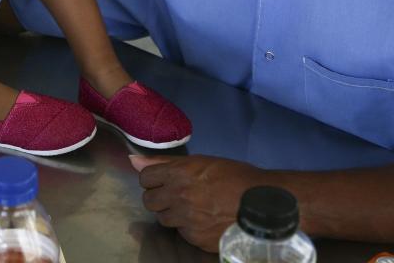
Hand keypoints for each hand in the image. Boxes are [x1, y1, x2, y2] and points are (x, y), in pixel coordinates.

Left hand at [130, 154, 260, 251]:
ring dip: (172, 213)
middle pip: (149, 201)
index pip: (145, 178)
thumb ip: (165, 163)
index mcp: (179, 174)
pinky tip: (204, 220)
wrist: (265, 204)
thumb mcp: (201, 162)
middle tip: (176, 195)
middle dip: (159, 197)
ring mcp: (187, 220)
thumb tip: (133, 160)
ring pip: (163, 218)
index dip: (154, 179)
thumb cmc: (236, 177)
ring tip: (192, 208)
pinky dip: (189, 227)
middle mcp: (179, 197)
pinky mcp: (197, 238)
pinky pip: (182, 233)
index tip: (164, 180)